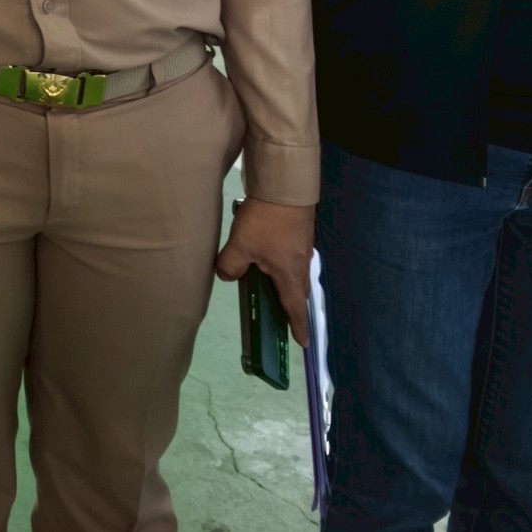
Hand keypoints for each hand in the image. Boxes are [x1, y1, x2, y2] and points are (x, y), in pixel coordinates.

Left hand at [216, 197, 314, 346]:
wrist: (286, 189)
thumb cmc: (265, 223)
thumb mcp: (240, 247)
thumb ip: (230, 266)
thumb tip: (228, 276)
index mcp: (290, 276)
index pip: (295, 309)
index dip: (298, 326)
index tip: (302, 342)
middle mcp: (302, 266)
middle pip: (296, 292)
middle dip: (290, 305)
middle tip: (280, 314)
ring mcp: (303, 249)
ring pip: (294, 273)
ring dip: (284, 282)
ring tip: (267, 282)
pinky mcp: (300, 234)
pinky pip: (292, 258)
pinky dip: (282, 264)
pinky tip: (268, 255)